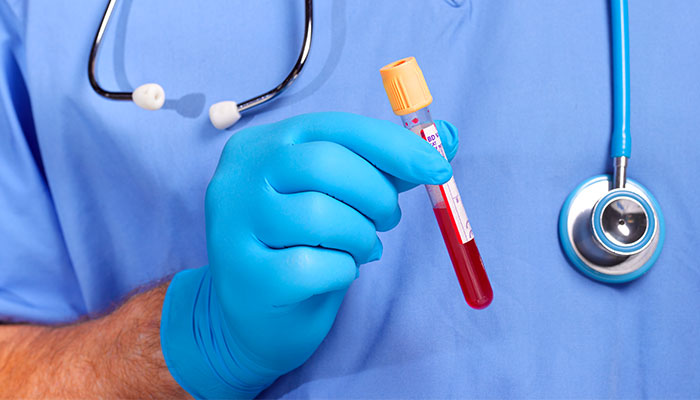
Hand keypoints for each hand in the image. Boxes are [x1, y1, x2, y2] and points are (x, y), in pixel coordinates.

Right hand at [161, 112, 458, 398]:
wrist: (255, 314)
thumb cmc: (301, 243)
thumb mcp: (338, 196)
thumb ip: (385, 166)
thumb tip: (444, 137)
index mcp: (263, 145)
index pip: (335, 127)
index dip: (393, 146)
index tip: (437, 168)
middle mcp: (239, 178)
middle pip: (325, 165)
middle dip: (376, 194)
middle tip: (388, 218)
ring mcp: (234, 226)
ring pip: (321, 216)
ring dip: (361, 236)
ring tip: (361, 247)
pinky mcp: (246, 275)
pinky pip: (315, 266)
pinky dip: (342, 270)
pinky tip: (336, 272)